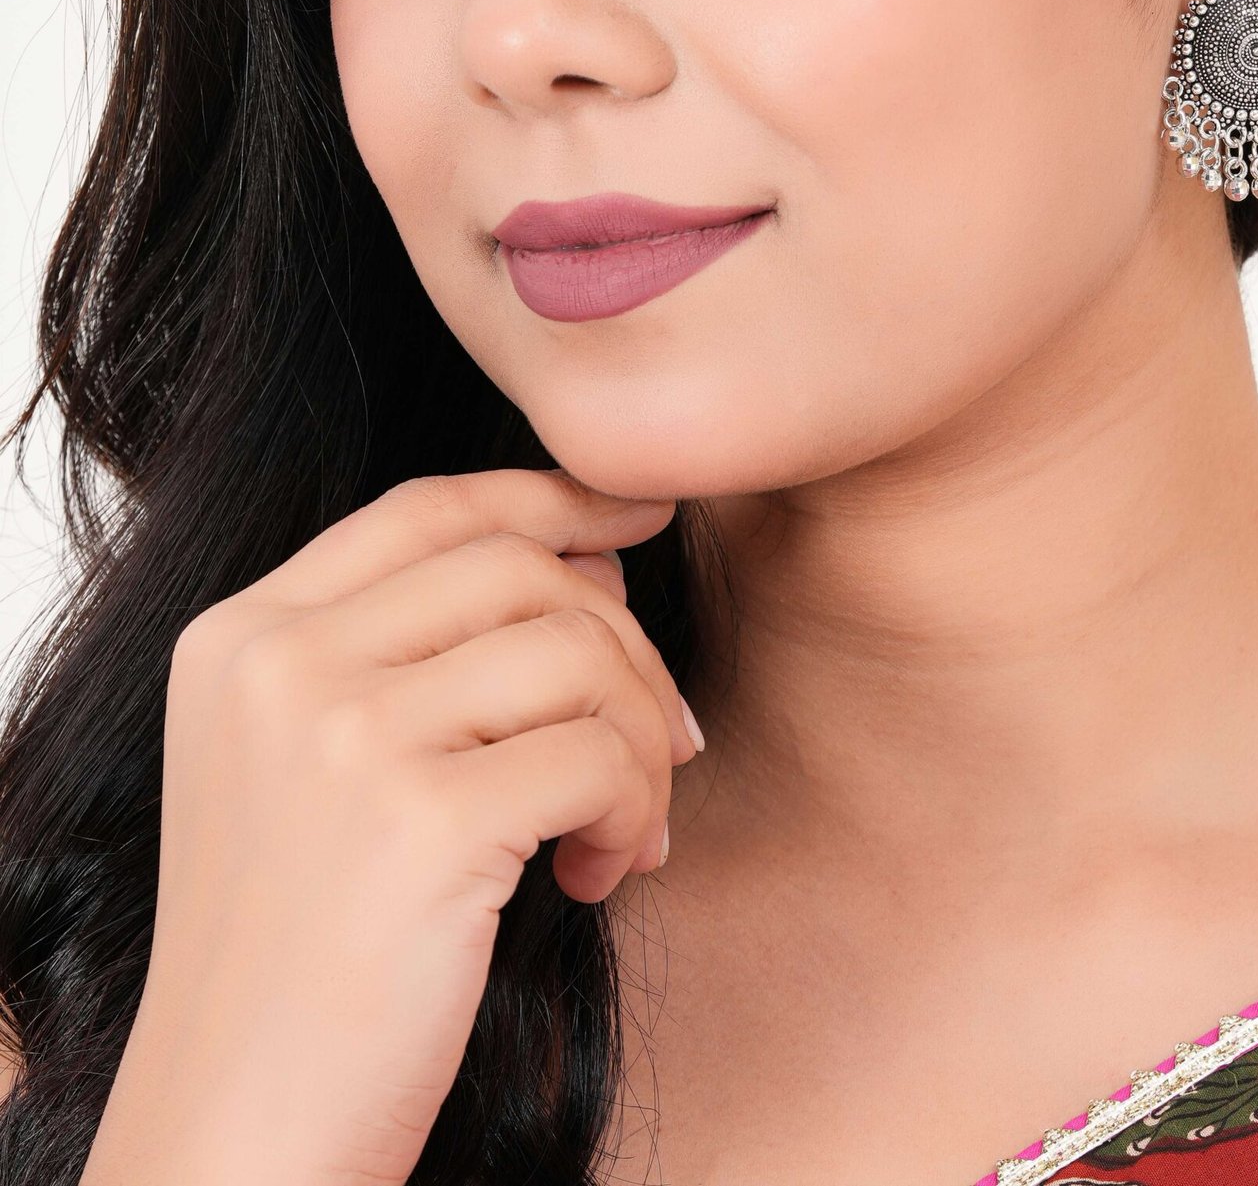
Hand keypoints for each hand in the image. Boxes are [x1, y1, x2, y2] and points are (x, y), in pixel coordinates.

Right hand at [84, 468, 700, 1185]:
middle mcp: (279, 662)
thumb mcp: (317, 771)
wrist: (235, 1137)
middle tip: (660, 741)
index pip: (429, 509)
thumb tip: (593, 560)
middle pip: (519, 569)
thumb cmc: (304, 958)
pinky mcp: (417, 820)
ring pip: (577, 652)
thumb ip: (421, 653)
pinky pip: (599, 755)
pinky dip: (634, 812)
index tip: (640, 516)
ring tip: (622, 827)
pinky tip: (595, 877)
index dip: (551, 497)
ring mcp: (340, 734)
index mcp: (241, 637)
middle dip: (623, 645)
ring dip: (641, 740)